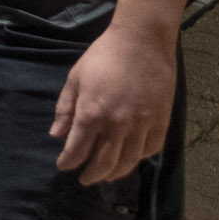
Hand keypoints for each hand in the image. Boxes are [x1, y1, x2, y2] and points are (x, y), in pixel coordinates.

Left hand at [50, 24, 175, 184]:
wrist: (142, 40)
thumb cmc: (103, 56)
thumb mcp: (76, 78)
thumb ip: (65, 109)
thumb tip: (57, 135)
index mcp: (92, 113)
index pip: (77, 150)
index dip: (68, 162)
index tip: (63, 165)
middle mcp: (117, 124)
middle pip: (103, 163)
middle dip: (91, 175)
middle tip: (85, 179)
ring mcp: (142, 124)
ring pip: (128, 161)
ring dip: (115, 172)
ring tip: (106, 175)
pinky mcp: (161, 120)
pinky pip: (151, 148)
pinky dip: (139, 158)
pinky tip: (131, 158)